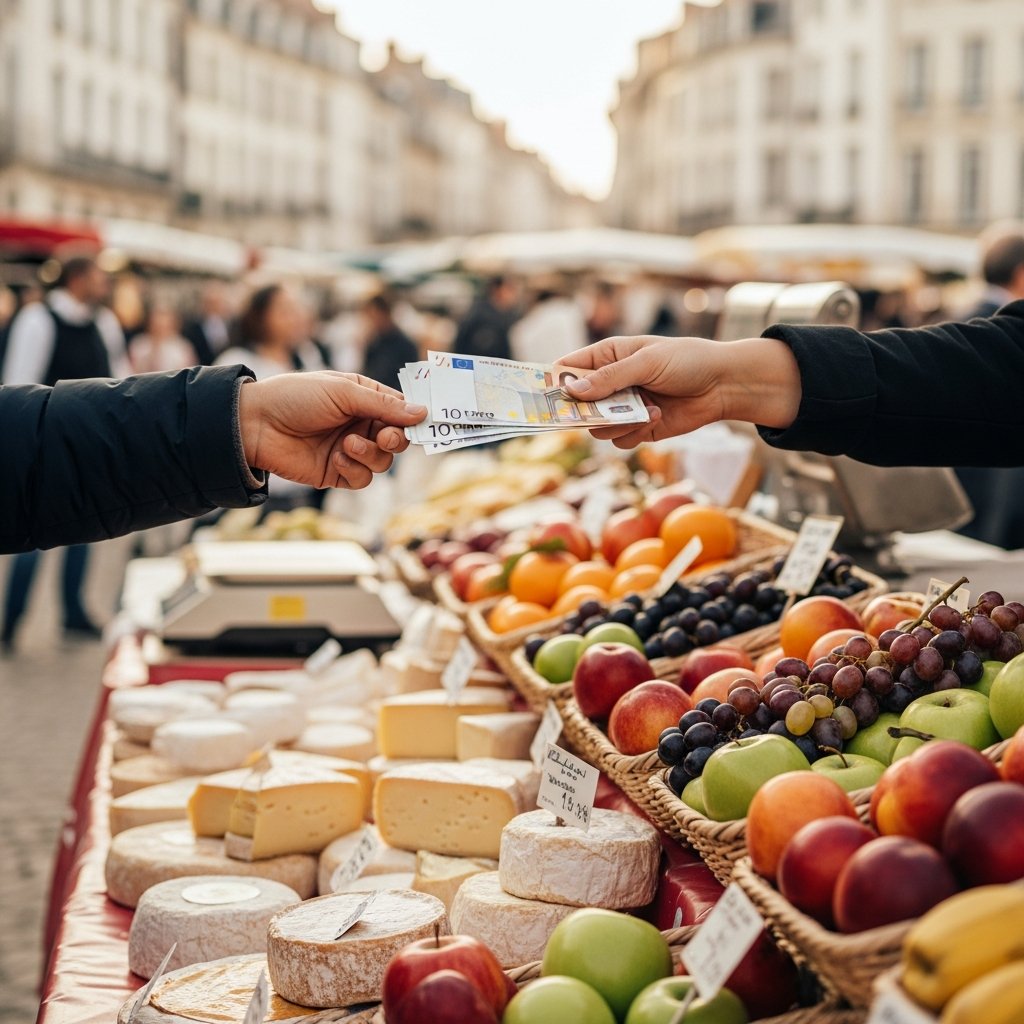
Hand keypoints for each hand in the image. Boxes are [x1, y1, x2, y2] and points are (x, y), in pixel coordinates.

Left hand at [238, 371, 426, 488]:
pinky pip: (362, 479)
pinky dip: (355, 469)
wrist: (255, 425)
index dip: (413, 418)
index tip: (425, 423)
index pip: (401, 410)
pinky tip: (337, 458)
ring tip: (347, 444)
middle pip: (398, 439)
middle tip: (387, 438)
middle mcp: (360, 424)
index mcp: (364, 398)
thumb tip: (422, 413)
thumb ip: (383, 406)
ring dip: (370, 455)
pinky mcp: (337, 473)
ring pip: (383, 462)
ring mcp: (350, 450)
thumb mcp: (343, 392)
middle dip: (396, 440)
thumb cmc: (296, 397)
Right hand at [556, 335, 800, 447]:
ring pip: (597, 427)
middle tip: (593, 413)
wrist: (723, 384)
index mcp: (606, 357)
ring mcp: (622, 407)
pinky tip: (657, 417)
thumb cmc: (687, 360)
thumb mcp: (647, 362)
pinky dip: (634, 433)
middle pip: (576, 404)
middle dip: (584, 411)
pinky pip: (618, 440)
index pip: (567, 369)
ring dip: (617, 423)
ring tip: (645, 410)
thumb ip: (610, 378)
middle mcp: (609, 383)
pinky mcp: (637, 428)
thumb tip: (573, 392)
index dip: (553, 382)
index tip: (544, 396)